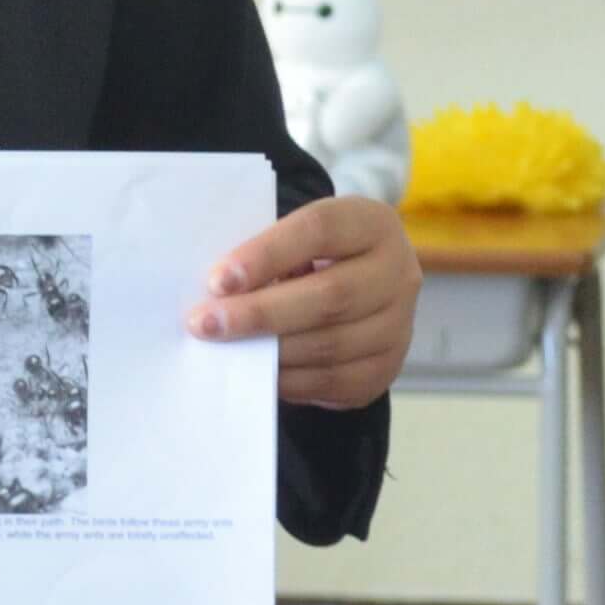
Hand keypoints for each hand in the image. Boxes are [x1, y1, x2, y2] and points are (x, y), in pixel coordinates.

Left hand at [189, 195, 420, 410]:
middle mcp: (397, 273)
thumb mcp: (299, 237)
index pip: (320, 230)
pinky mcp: (386, 369)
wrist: (366, 288)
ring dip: (268, 351)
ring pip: (330, 344)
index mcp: (373, 223)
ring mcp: (398, 325)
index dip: (267, 254)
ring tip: (222, 350)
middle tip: (206, 324)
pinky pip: (332, 381)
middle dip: (260, 313)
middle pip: (330, 296)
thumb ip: (267, 255)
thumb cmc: (314, 256)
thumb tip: (215, 294)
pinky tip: (254, 373)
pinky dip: (288, 380)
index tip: (217, 280)